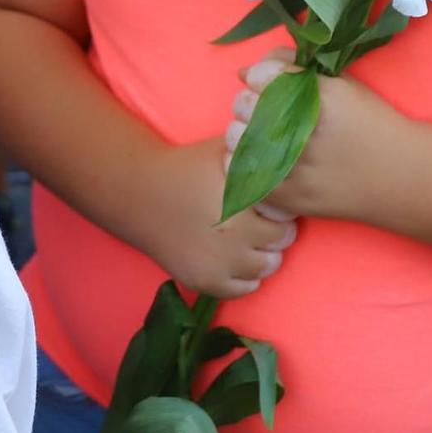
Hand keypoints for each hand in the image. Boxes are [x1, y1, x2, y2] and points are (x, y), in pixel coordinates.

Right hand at [148, 135, 297, 298]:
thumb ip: (259, 147)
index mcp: (243, 200)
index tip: (267, 204)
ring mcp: (220, 261)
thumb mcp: (223, 149)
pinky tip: (233, 257)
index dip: (280, 209)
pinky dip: (244, 276)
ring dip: (262, 254)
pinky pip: (245, 289)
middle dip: (274, 232)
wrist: (140, 194)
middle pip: (281, 242)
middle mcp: (235, 233)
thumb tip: (291, 143)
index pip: (288, 216)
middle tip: (257, 221)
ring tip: (245, 239)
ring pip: (267, 267)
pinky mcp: (205, 280)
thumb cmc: (187, 167)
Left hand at [225, 52, 408, 221]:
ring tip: (268, 135)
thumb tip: (246, 72)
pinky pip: (240, 171)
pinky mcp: (286, 196)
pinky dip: (245, 161)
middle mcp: (300, 130)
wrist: (402, 177)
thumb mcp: (340, 85)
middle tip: (271, 111)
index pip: (259, 75)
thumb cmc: (371, 123)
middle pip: (243, 104)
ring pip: (236, 137)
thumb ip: (292, 69)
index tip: (273, 84)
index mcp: (315, 97)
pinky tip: (264, 157)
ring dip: (245, 131)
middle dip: (252, 102)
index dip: (263, 77)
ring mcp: (290, 166)